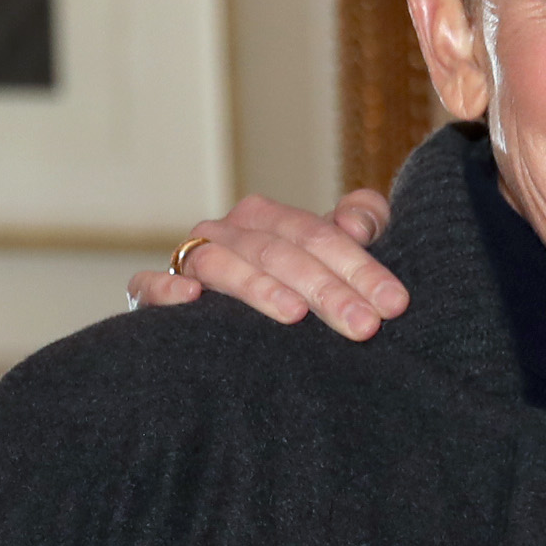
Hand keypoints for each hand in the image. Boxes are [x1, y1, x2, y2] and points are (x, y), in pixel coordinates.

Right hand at [127, 186, 402, 337]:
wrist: (227, 326)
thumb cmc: (295, 289)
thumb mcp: (335, 255)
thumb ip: (364, 226)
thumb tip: (358, 220)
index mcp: (269, 218)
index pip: (319, 235)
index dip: (360, 267)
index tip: (394, 304)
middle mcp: (228, 233)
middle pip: (280, 252)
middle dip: (325, 289)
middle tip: (364, 326)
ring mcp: (189, 260)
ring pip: (224, 265)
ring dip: (259, 288)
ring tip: (294, 315)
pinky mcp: (152, 293)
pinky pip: (150, 286)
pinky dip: (167, 289)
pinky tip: (194, 298)